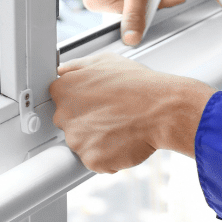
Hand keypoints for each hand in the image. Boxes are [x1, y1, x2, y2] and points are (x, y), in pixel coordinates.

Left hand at [50, 53, 215, 172]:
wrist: (162, 109)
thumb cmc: (138, 84)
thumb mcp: (105, 61)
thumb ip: (78, 66)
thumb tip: (63, 70)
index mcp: (63, 89)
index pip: (58, 99)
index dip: (77, 101)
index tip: (91, 103)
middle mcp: (64, 115)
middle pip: (68, 123)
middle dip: (86, 121)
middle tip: (111, 114)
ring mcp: (77, 140)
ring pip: (82, 143)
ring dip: (98, 139)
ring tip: (121, 126)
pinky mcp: (91, 160)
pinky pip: (97, 161)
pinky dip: (109, 155)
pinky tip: (124, 141)